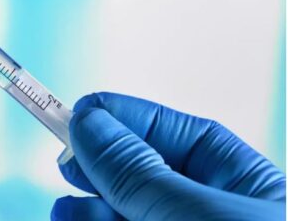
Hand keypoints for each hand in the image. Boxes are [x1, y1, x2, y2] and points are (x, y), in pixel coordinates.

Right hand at [52, 92, 285, 219]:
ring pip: (126, 213)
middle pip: (148, 178)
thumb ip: (139, 171)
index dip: (129, 119)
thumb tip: (88, 120)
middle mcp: (218, 216)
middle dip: (101, 169)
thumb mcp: (198, 215)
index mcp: (252, 191)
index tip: (81, 109)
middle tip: (66, 161)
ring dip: (88, 210)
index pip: (184, 137)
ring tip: (67, 212)